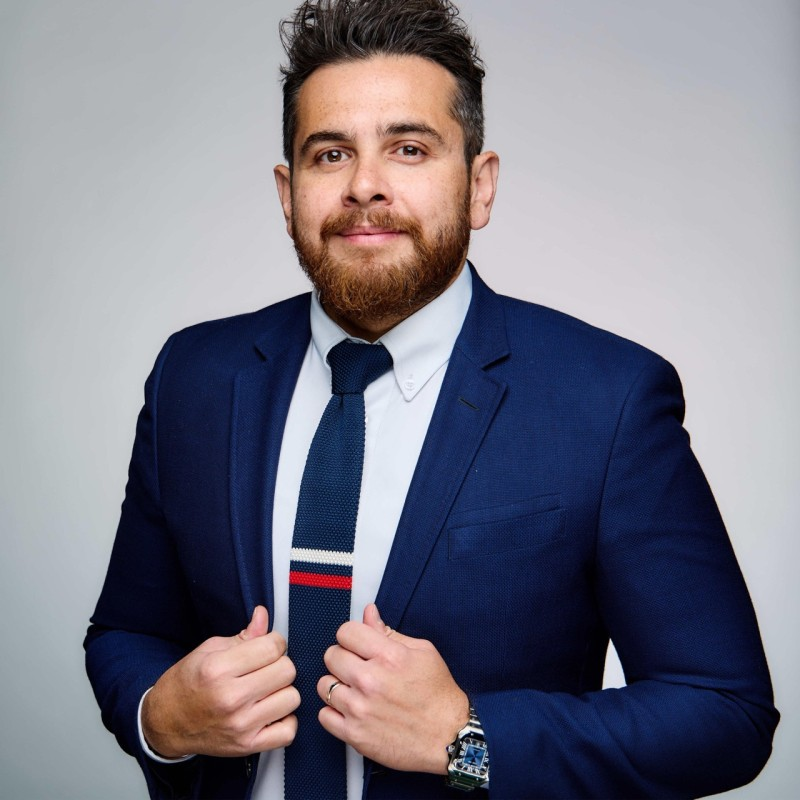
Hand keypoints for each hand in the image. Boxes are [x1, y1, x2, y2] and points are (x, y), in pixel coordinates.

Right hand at [142, 606, 299, 757]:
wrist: (166, 723)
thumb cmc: (187, 682)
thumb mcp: (209, 650)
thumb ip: (243, 635)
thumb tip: (263, 615)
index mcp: (219, 669)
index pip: (273, 646)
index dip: (274, 642)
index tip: (266, 647)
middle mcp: (231, 698)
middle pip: (287, 671)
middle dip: (280, 664)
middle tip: (265, 668)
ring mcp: (240, 725)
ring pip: (292, 698)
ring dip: (283, 691)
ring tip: (266, 690)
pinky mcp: (247, 746)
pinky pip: (288, 731)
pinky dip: (285, 720)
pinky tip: (270, 711)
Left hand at [317, 603, 468, 773]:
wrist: (448, 737)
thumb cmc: (438, 695)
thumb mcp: (422, 652)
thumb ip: (389, 632)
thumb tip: (369, 613)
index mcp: (388, 656)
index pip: (346, 632)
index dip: (352, 636)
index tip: (358, 644)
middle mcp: (370, 681)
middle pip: (332, 655)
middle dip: (344, 657)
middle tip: (359, 667)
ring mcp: (360, 709)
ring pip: (324, 684)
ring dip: (338, 685)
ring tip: (355, 690)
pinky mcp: (354, 734)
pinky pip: (324, 715)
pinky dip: (334, 712)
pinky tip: (351, 709)